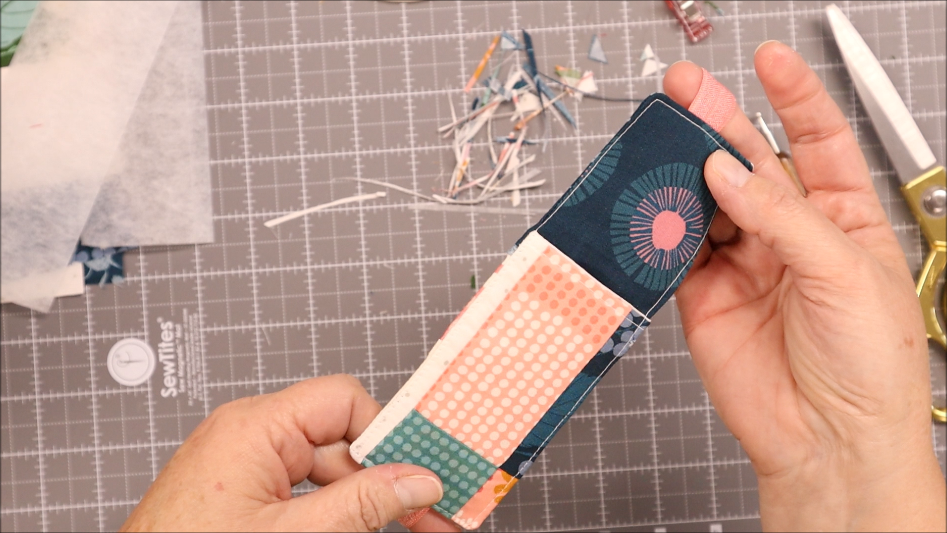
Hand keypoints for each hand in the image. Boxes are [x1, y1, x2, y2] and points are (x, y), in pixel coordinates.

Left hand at [121, 375, 459, 531]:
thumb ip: (360, 504)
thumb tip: (418, 480)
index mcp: (254, 427)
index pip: (343, 402)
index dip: (388, 436)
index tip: (426, 470)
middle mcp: (247, 435)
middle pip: (341, 442)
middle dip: (385, 482)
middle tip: (429, 519)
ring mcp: (242, 465)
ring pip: (326, 474)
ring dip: (362, 504)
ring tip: (401, 529)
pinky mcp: (240, 493)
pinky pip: (301, 492)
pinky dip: (331, 513)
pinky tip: (354, 530)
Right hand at [664, 42, 945, 530]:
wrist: (827, 442)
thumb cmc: (870, 368)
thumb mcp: (844, 274)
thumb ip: (783, 217)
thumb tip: (730, 171)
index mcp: (842, 220)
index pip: (818, 142)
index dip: (795, 98)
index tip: (770, 62)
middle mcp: (790, 235)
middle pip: (750, 163)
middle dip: (720, 122)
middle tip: (688, 89)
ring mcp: (744, 263)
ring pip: (707, 201)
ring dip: (686, 172)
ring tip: (667, 142)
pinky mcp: (703, 296)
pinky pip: (677, 250)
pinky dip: (662, 228)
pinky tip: (657, 205)